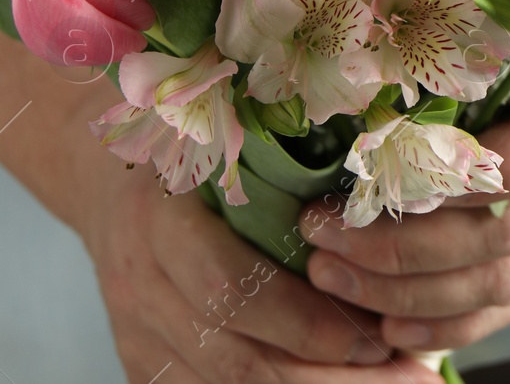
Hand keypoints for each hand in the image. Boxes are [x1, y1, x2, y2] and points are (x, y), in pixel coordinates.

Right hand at [79, 157, 443, 382]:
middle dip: (327, 376)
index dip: (307, 322)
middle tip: (405, 375)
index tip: (379, 334)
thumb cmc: (194, 155)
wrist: (104, 178)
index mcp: (164, 220)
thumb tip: (387, 230)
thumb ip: (289, 183)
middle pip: (236, 358)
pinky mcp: (139, 362)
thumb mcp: (228, 149)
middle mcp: (141, 283)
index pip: (233, 291)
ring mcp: (135, 331)